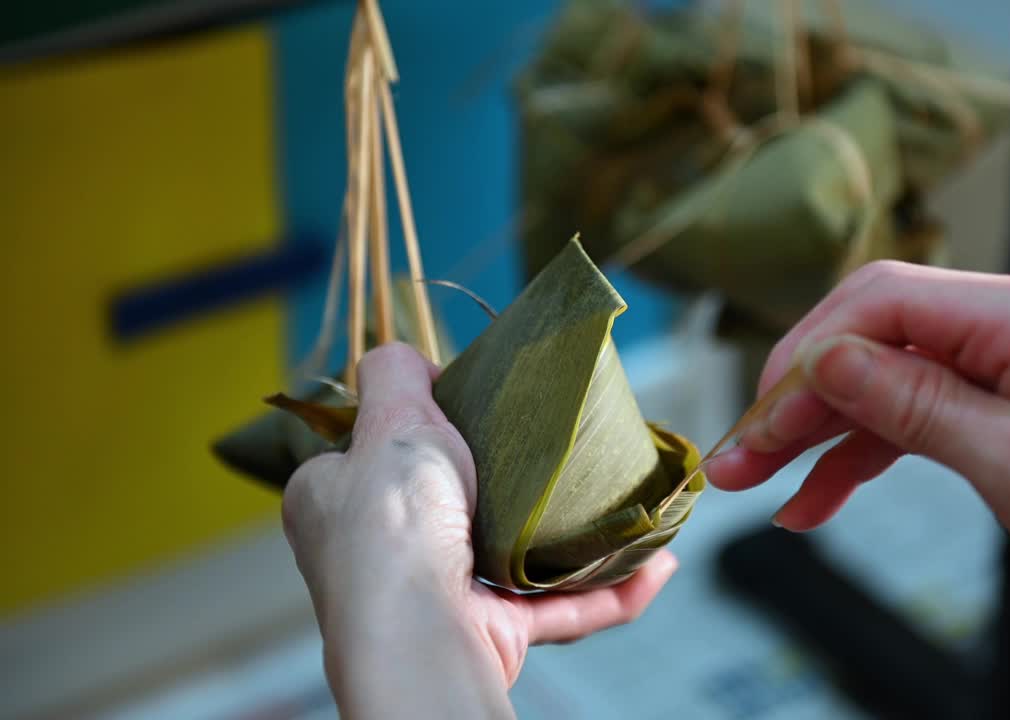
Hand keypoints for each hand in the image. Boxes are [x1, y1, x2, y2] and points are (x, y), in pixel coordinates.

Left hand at [282, 343, 677, 717]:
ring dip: (576, 543)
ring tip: (626, 516)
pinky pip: (556, 609)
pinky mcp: (488, 633)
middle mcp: (380, 556)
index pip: (369, 457)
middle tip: (557, 456)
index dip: (412, 429)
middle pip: (449, 508)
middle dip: (512, 489)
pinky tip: (651, 569)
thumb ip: (393, 374)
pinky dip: (607, 592)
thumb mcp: (391, 419)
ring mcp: (436, 598)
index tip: (469, 411)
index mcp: (339, 504)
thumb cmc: (394, 520)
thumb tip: (409, 360)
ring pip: (514, 562)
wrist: (416, 627)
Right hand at [708, 261, 1009, 665]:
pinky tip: (819, 496)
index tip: (757, 419)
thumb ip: (915, 406)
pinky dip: (868, 449)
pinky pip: (920, 407)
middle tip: (737, 461)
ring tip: (762, 487)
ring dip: (823, 430)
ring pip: (887, 374)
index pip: (885, 301)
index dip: (807, 354)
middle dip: (800, 397)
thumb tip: (823, 360)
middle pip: (876, 334)